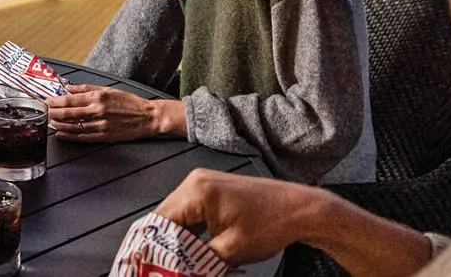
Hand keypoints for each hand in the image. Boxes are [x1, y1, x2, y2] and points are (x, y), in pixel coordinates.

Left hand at [45, 83, 179, 141]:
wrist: (148, 117)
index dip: (54, 101)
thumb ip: (87, 88)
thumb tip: (68, 87)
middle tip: (42, 112)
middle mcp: (97, 110)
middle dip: (52, 113)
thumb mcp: (109, 89)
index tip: (46, 101)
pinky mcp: (104, 136)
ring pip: (72, 126)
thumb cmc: (130, 102)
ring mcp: (100, 125)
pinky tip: (61, 134)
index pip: (69, 99)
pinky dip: (69, 136)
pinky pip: (82, 137)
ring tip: (49, 122)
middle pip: (67, 113)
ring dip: (58, 125)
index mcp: (98, 97)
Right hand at [154, 169, 322, 265]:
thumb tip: (177, 270)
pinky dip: (189, 232)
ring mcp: (205, 183)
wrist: (301, 210)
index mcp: (197, 191)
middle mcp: (196, 182)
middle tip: (160, 267)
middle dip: (163, 245)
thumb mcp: (230, 251)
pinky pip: (192, 213)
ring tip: (175, 263)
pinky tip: (191, 251)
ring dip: (176, 240)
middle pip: (165, 218)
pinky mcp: (215, 190)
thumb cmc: (272, 224)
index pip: (159, 222)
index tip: (149, 265)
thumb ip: (197, 262)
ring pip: (178, 217)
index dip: (152, 248)